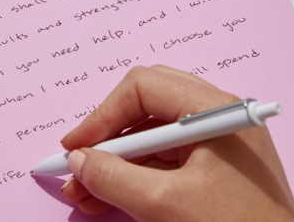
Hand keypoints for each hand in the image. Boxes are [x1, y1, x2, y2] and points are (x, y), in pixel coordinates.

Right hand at [59, 65, 293, 221]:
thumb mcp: (165, 204)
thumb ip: (114, 178)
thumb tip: (79, 160)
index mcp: (214, 110)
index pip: (144, 88)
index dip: (102, 116)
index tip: (75, 147)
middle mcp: (218, 116)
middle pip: (146, 108)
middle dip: (107, 139)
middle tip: (78, 163)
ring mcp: (219, 141)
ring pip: (152, 138)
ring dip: (116, 163)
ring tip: (82, 192)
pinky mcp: (217, 167)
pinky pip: (166, 160)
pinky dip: (136, 177)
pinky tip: (107, 196)